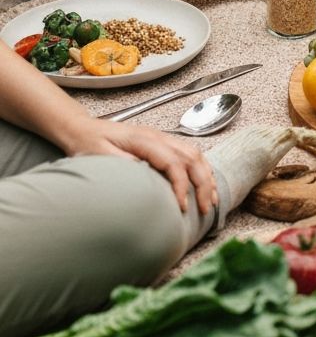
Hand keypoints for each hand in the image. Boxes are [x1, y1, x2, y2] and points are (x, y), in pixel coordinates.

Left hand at [61, 118, 217, 214]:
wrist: (83, 128)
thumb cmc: (89, 143)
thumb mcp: (99, 156)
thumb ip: (122, 164)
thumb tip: (144, 177)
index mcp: (144, 141)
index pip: (173, 163)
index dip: (181, 186)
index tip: (182, 207)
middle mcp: (159, 137)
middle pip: (192, 158)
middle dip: (203, 184)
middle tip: (205, 208)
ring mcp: (164, 139)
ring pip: (196, 155)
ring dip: (207, 177)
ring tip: (211, 198)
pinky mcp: (164, 143)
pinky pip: (191, 154)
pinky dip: (202, 170)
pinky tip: (205, 183)